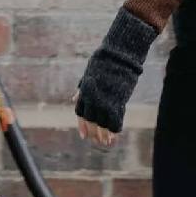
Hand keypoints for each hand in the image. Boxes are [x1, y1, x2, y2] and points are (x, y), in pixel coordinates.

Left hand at [72, 6, 158, 139]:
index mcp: (85, 90)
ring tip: (105, 143)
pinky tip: (115, 135)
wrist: (120, 53)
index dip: (82, 125)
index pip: (80, 112)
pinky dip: (114, 129)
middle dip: (93, 132)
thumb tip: (74, 98)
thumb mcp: (89, 73)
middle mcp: (93, 98)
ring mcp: (105, 100)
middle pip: (91, 120)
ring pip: (102, 123)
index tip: (84, 135)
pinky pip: (115, 119)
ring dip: (103, 134)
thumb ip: (82, 88)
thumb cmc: (105, 60)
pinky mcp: (118, 100)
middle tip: (96, 141)